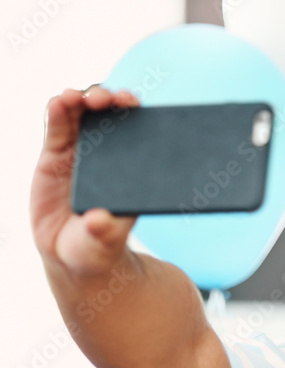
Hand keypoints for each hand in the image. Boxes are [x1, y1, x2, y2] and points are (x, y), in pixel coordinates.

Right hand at [31, 86, 139, 277]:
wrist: (70, 255)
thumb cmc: (97, 248)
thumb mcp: (104, 243)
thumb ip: (103, 232)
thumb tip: (99, 221)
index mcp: (127, 173)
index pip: (134, 135)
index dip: (134, 116)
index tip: (134, 106)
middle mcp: (105, 157)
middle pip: (108, 116)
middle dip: (109, 100)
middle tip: (109, 100)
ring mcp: (79, 153)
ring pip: (81, 115)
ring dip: (82, 99)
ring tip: (79, 98)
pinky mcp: (54, 155)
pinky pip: (57, 127)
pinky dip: (58, 110)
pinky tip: (59, 102)